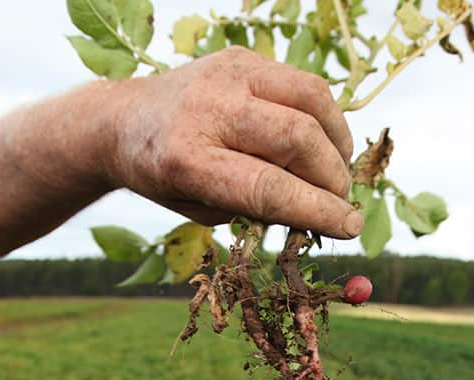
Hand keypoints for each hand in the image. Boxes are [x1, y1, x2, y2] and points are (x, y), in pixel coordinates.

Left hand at [103, 47, 362, 238]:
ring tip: (335, 171)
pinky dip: (325, 118)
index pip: (268, 187)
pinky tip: (322, 142)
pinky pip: (305, 84)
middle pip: (298, 139)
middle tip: (339, 202)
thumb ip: (258, 211)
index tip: (348, 227)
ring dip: (337, 143)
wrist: (124, 121)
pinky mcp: (243, 58)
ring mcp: (228, 75)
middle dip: (332, 178)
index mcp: (186, 159)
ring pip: (312, 101)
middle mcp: (207, 110)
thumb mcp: (202, 209)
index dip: (317, 210)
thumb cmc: (165, 176)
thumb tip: (324, 211)